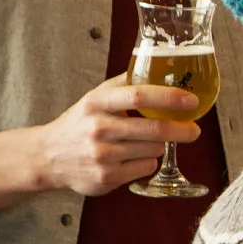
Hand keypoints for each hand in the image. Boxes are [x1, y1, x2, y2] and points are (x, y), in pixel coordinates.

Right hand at [37, 76, 203, 195]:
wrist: (48, 157)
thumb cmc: (80, 123)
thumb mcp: (95, 98)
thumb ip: (124, 84)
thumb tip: (157, 66)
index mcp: (97, 103)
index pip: (139, 96)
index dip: (170, 97)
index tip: (191, 100)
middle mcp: (98, 128)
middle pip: (155, 129)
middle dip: (182, 130)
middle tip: (194, 130)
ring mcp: (102, 155)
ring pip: (154, 150)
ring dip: (159, 146)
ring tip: (143, 142)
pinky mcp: (107, 177)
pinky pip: (146, 167)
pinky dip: (147, 162)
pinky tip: (131, 158)